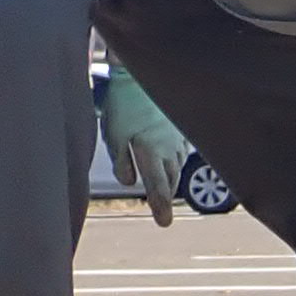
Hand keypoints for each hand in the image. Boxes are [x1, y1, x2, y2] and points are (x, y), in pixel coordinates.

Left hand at [97, 64, 191, 227]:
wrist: (142, 72)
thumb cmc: (123, 102)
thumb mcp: (114, 133)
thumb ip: (121, 160)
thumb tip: (129, 182)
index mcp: (151, 151)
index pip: (157, 186)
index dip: (159, 206)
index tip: (164, 223)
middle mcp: (169, 147)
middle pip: (170, 179)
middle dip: (165, 195)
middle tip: (162, 213)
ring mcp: (178, 137)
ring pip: (177, 166)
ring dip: (171, 179)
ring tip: (166, 189)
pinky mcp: (181, 127)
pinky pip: (181, 150)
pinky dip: (175, 160)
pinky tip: (172, 160)